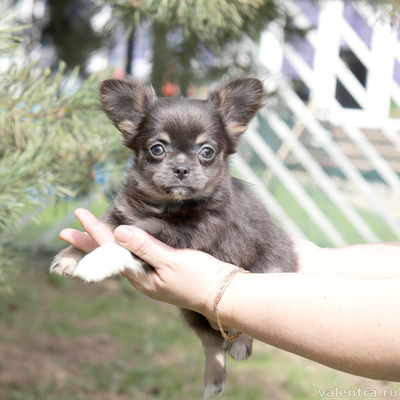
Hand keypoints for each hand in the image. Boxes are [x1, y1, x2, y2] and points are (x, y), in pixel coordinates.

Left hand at [60, 209, 235, 317]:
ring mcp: (150, 276)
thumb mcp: (173, 261)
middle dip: (88, 243)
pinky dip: (121, 248)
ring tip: (86, 237)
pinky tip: (120, 244)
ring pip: (119, 258)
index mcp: (141, 277)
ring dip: (102, 245)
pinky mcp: (161, 272)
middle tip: (65, 232)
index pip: (111, 250)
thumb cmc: (200, 278)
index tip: (79, 215)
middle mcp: (141, 278)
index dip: (94, 231)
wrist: (222, 294)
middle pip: (108, 257)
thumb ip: (146, 247)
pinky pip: (133, 258)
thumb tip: (118, 232)